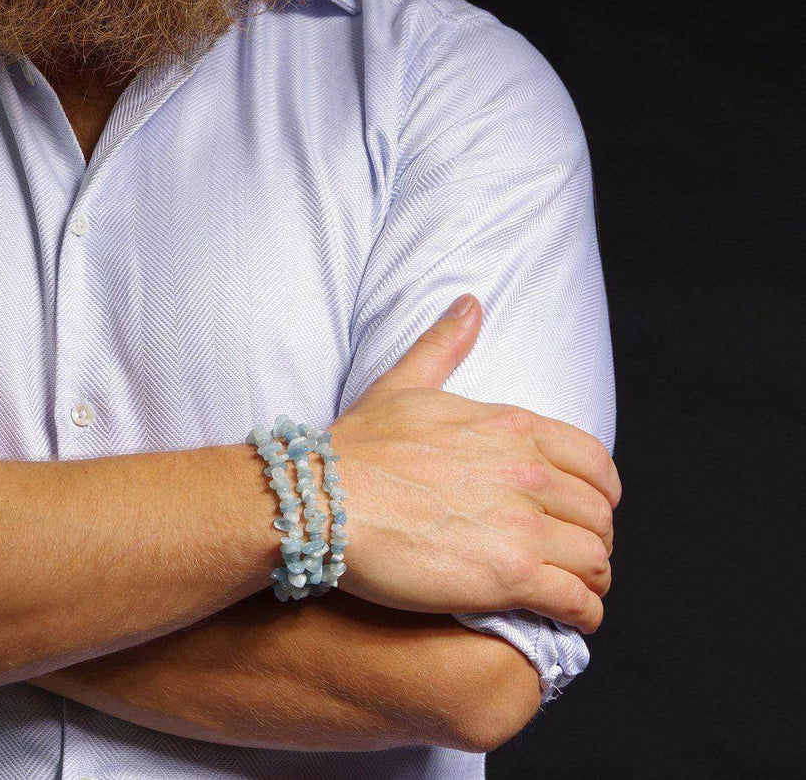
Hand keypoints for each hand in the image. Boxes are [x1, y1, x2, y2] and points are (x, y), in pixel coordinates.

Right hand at [333, 295, 619, 632]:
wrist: (323, 501)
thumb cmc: (355, 448)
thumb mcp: (403, 384)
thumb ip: (443, 345)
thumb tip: (469, 304)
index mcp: (513, 429)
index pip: (595, 463)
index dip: (601, 492)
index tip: (589, 511)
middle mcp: (528, 474)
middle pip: (599, 515)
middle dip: (596, 539)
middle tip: (576, 557)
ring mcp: (522, 527)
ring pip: (596, 558)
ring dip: (594, 579)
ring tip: (578, 592)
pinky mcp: (509, 577)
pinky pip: (577, 599)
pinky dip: (585, 613)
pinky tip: (575, 619)